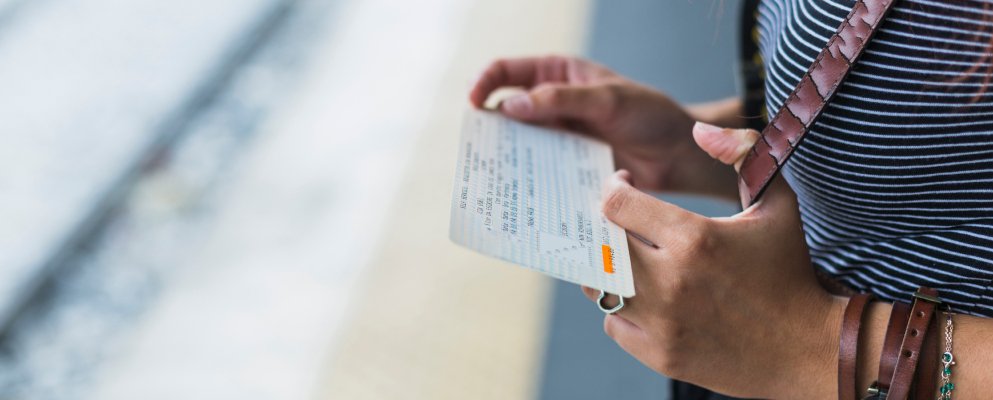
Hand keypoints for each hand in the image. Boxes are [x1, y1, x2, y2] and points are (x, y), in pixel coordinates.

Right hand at [470, 55, 736, 198]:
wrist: (679, 155)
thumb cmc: (650, 115)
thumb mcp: (608, 99)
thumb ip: (561, 100)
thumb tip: (510, 106)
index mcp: (557, 74)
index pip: (507, 71)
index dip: (485, 83)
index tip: (475, 105)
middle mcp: (552, 105)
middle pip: (506, 111)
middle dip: (490, 128)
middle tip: (479, 149)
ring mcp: (558, 137)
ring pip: (520, 145)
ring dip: (507, 158)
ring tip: (495, 175)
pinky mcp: (567, 166)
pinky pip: (539, 172)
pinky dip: (528, 180)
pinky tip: (522, 193)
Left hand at [583, 123, 846, 398]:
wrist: (808, 348)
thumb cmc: (789, 270)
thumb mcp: (777, 203)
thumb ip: (744, 152)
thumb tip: (700, 129)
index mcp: (694, 237)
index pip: (617, 204)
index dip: (613, 188)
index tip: (623, 185)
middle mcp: (671, 280)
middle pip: (601, 245)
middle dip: (606, 228)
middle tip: (622, 224)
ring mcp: (662, 322)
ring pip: (600, 287)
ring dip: (609, 270)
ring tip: (631, 261)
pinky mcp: (660, 354)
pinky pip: (614, 324)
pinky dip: (622, 310)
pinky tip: (646, 299)